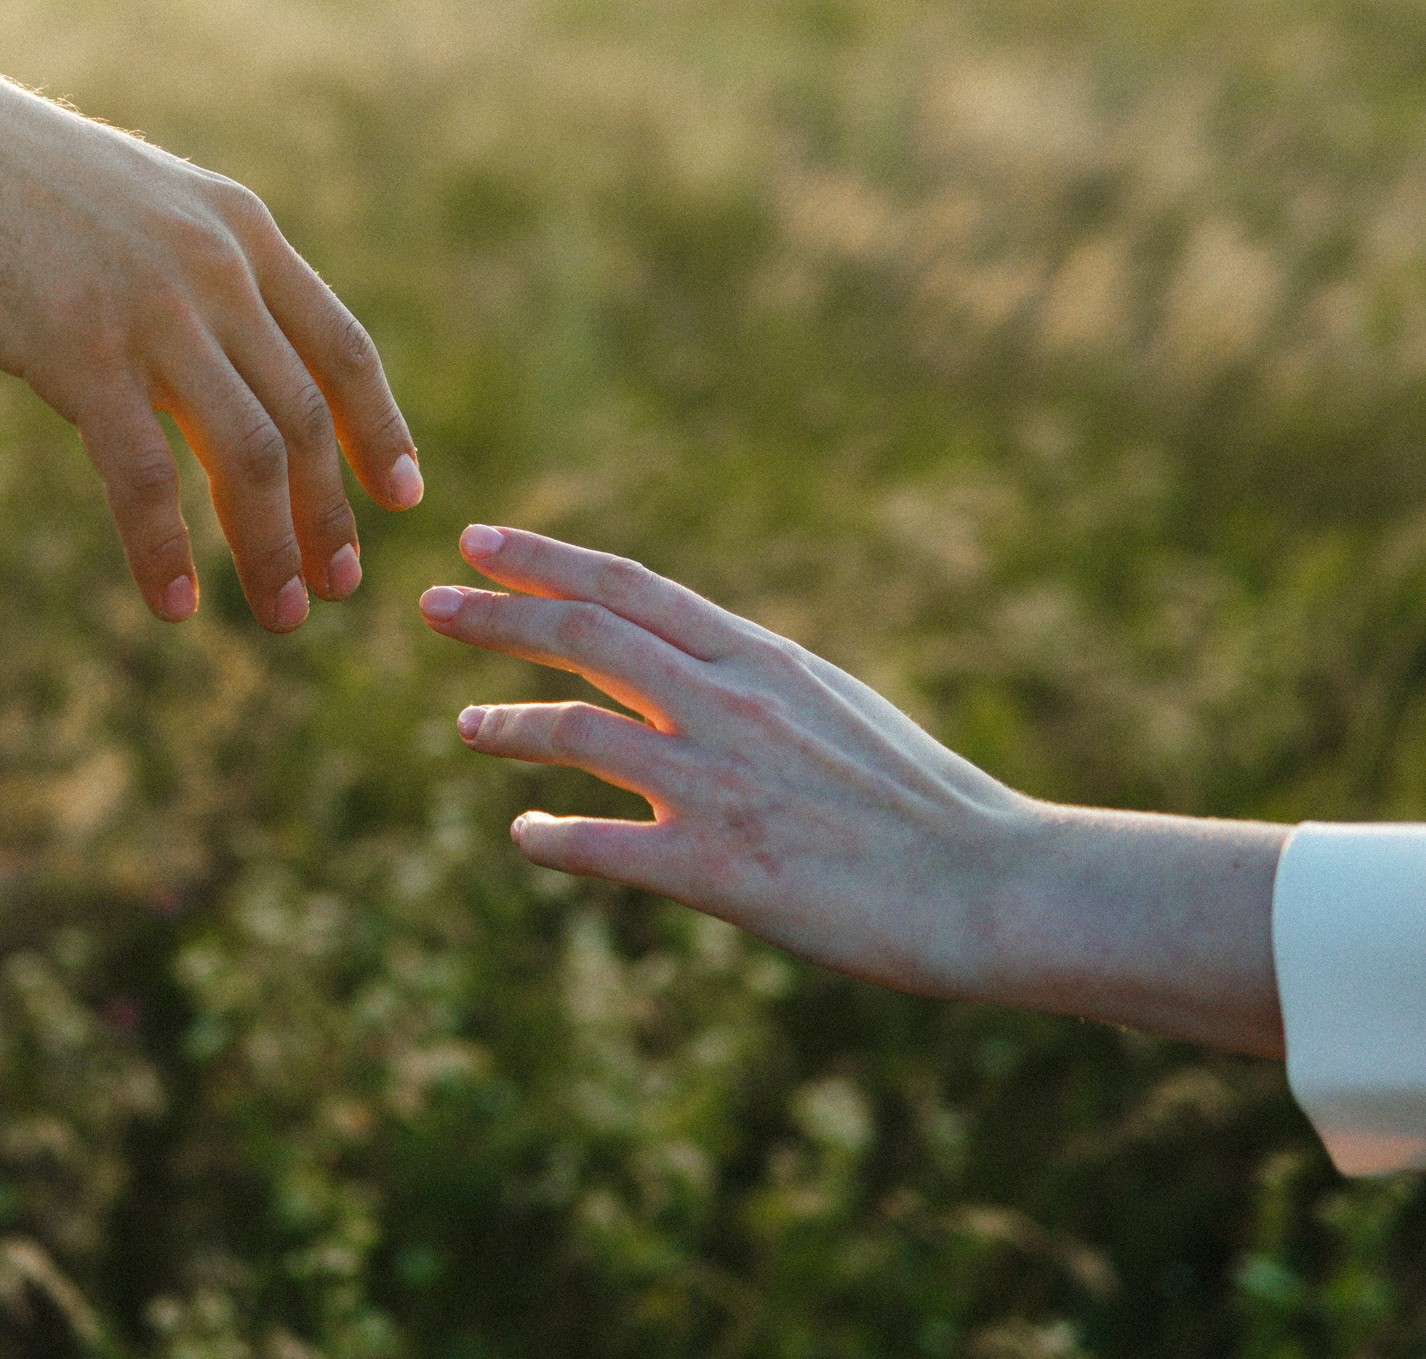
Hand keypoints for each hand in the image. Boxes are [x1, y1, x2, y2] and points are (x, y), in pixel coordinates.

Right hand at [0, 9, 420, 630]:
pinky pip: (144, 474)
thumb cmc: (18, 179)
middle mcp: (216, 267)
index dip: (380, 430)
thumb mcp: (144, 211)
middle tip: (339, 589)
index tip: (401, 496)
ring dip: (270, 549)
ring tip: (280, 617)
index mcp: (242, 229)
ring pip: (248, 453)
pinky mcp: (78, 349)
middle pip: (304, 417)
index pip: (343, 346)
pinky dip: (164, 549)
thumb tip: (230, 371)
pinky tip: (173, 602)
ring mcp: (152, 309)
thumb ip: (199, 279)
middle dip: (330, 516)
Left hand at [418, 526, 1284, 1053]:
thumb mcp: (834, 710)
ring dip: (511, 726)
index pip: (631, 587)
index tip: (478, 540)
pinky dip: (552, 838)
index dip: (546, 560)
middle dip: (499, 616)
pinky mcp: (720, 869)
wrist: (995, 883)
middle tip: (430, 604)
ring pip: (579, 733)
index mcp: (763, 660)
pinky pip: (604, 847)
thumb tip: (679, 669)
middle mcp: (732, 706)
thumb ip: (750, 686)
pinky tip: (526, 837)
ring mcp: (721, 784)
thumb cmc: (924, 803)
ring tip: (465, 727)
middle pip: (587, 637)